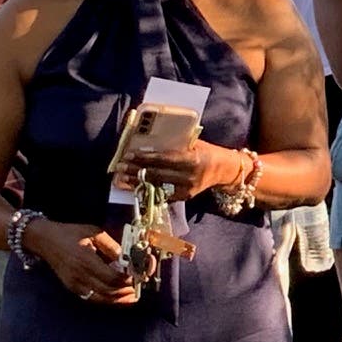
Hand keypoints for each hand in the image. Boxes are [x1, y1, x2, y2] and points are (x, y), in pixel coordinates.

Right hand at [29, 219, 136, 304]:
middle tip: (141, 287)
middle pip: (108, 291)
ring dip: (118, 300)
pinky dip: (106, 300)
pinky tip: (117, 298)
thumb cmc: (70, 233)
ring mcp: (74, 283)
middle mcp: (79, 275)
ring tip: (133, 296)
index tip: (139, 276)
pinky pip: (91, 298)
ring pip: (100, 299)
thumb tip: (128, 258)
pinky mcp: (71, 287)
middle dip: (127, 291)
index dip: (128, 280)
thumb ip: (112, 246)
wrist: (45, 239)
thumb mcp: (94, 232)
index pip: (112, 277)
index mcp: (86, 260)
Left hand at [123, 139, 245, 202]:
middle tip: (119, 166)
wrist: (222, 169)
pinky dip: (147, 190)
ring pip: (156, 186)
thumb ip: (174, 145)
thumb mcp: (193, 144)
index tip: (129, 154)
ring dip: (136, 183)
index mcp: (192, 161)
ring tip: (121, 178)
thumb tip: (148, 143)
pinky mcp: (184, 197)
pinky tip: (134, 187)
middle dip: (135, 171)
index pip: (163, 159)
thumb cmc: (205, 152)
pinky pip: (162, 194)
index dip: (145, 158)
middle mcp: (189, 177)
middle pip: (156, 175)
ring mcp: (186, 189)